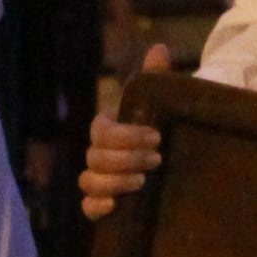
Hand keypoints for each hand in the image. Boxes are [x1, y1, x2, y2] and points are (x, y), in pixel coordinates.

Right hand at [78, 47, 172, 219]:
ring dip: (113, 182)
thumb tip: (160, 48)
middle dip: (125, 159)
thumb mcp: (161, 103)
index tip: (157, 137)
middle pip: (95, 157)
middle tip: (157, 159)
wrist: (169, 157)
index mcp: (107, 128)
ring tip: (143, 182)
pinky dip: (95, 208)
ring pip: (88, 181)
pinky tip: (114, 206)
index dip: (126, 136)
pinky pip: (87, 208)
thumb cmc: (161, 126)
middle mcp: (98, 154)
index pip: (102, 131)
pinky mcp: (104, 203)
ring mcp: (99, 179)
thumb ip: (156, 78)